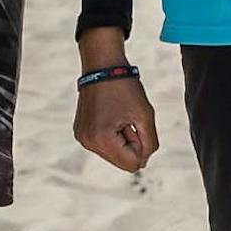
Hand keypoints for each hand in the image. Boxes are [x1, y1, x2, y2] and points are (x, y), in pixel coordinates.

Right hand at [74, 36, 159, 172]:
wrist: (102, 66)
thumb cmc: (125, 88)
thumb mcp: (145, 116)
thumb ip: (150, 144)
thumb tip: (142, 162)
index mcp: (102, 139)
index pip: (133, 164)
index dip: (141, 145)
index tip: (135, 123)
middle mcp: (88, 142)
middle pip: (122, 162)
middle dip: (131, 144)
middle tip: (127, 119)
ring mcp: (82, 138)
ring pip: (113, 155)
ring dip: (122, 140)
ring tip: (118, 116)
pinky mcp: (80, 133)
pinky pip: (104, 145)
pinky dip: (112, 135)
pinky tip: (110, 116)